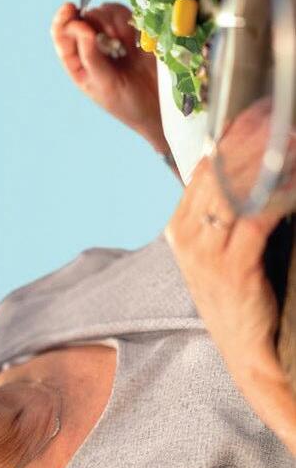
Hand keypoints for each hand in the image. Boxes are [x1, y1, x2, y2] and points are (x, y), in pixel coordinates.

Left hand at [50, 0, 164, 150]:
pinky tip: (134, 38)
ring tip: (124, 44)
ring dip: (113, 22)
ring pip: (104, 12)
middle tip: (111, 40)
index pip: (62, 34)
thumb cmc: (127, 103)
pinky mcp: (133, 31)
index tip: (70, 8)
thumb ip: (91, 56)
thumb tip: (82, 28)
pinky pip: (125, 13)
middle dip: (95, 22)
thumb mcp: (104, 84)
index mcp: (78, 62)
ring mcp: (113, 37)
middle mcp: (92, 47)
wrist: (159, 107)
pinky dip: (128, 20)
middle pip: (84, 17)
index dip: (63, 19)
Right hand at [165, 102, 295, 457]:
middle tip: (284, 112)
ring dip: (269, 158)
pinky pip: (257, 215)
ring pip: (236, 187)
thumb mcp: (230, 251)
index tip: (263, 108)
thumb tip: (261, 166)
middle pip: (220, 168)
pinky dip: (279, 192)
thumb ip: (234, 211)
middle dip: (255, 137)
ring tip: (295, 137)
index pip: (206, 165)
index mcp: (182, 228)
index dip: (235, 133)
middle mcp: (186, 237)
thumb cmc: (248, 303)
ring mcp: (205, 254)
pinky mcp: (232, 268)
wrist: (255, 359)